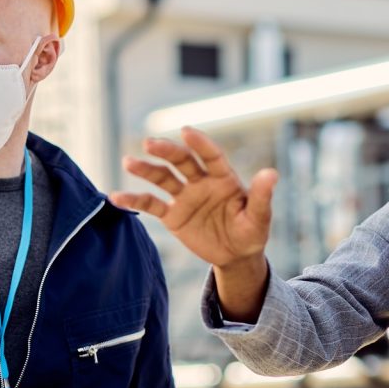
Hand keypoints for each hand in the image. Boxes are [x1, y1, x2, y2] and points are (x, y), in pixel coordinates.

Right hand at [112, 128, 276, 269]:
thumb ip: (262, 197)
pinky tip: (116, 196)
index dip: (200, 143)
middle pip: (182, 161)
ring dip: (146, 170)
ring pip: (163, 178)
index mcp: (224, 178)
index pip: (211, 155)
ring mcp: (185, 197)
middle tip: (150, 143)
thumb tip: (272, 173)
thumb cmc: (251, 233)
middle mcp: (202, 182)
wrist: (236, 256)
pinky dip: (134, 200)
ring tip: (129, 161)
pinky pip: (151, 205)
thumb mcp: (259, 218)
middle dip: (167, 151)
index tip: (186, 131)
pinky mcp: (173, 215)